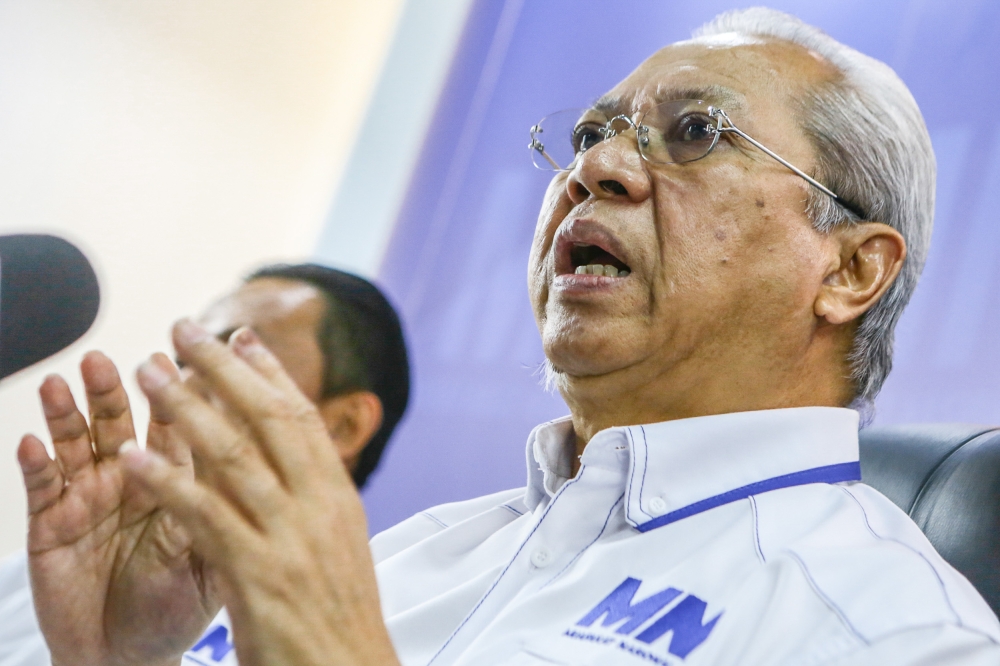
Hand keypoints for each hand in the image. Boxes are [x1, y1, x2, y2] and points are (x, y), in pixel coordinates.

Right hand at [17, 351, 219, 665]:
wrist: (128, 660)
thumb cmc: (176, 609)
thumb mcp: (211, 560)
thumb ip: (228, 512)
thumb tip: (261, 461)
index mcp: (176, 482)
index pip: (178, 428)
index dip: (178, 394)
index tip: (182, 356)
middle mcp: (131, 480)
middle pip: (122, 423)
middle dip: (116, 389)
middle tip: (112, 359)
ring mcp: (89, 499)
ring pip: (77, 445)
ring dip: (69, 412)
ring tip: (63, 381)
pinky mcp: (51, 526)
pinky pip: (41, 489)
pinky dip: (35, 464)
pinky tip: (31, 442)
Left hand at [120, 321, 398, 665]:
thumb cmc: (339, 618)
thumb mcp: (336, 548)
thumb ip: (311, 503)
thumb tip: (286, 467)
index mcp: (339, 496)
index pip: (302, 417)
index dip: (269, 372)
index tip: (242, 337)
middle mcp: (318, 505)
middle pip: (267, 418)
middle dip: (223, 368)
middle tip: (186, 329)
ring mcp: (288, 536)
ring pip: (232, 454)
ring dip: (185, 407)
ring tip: (150, 370)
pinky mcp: (257, 573)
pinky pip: (203, 515)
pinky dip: (167, 482)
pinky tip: (135, 458)